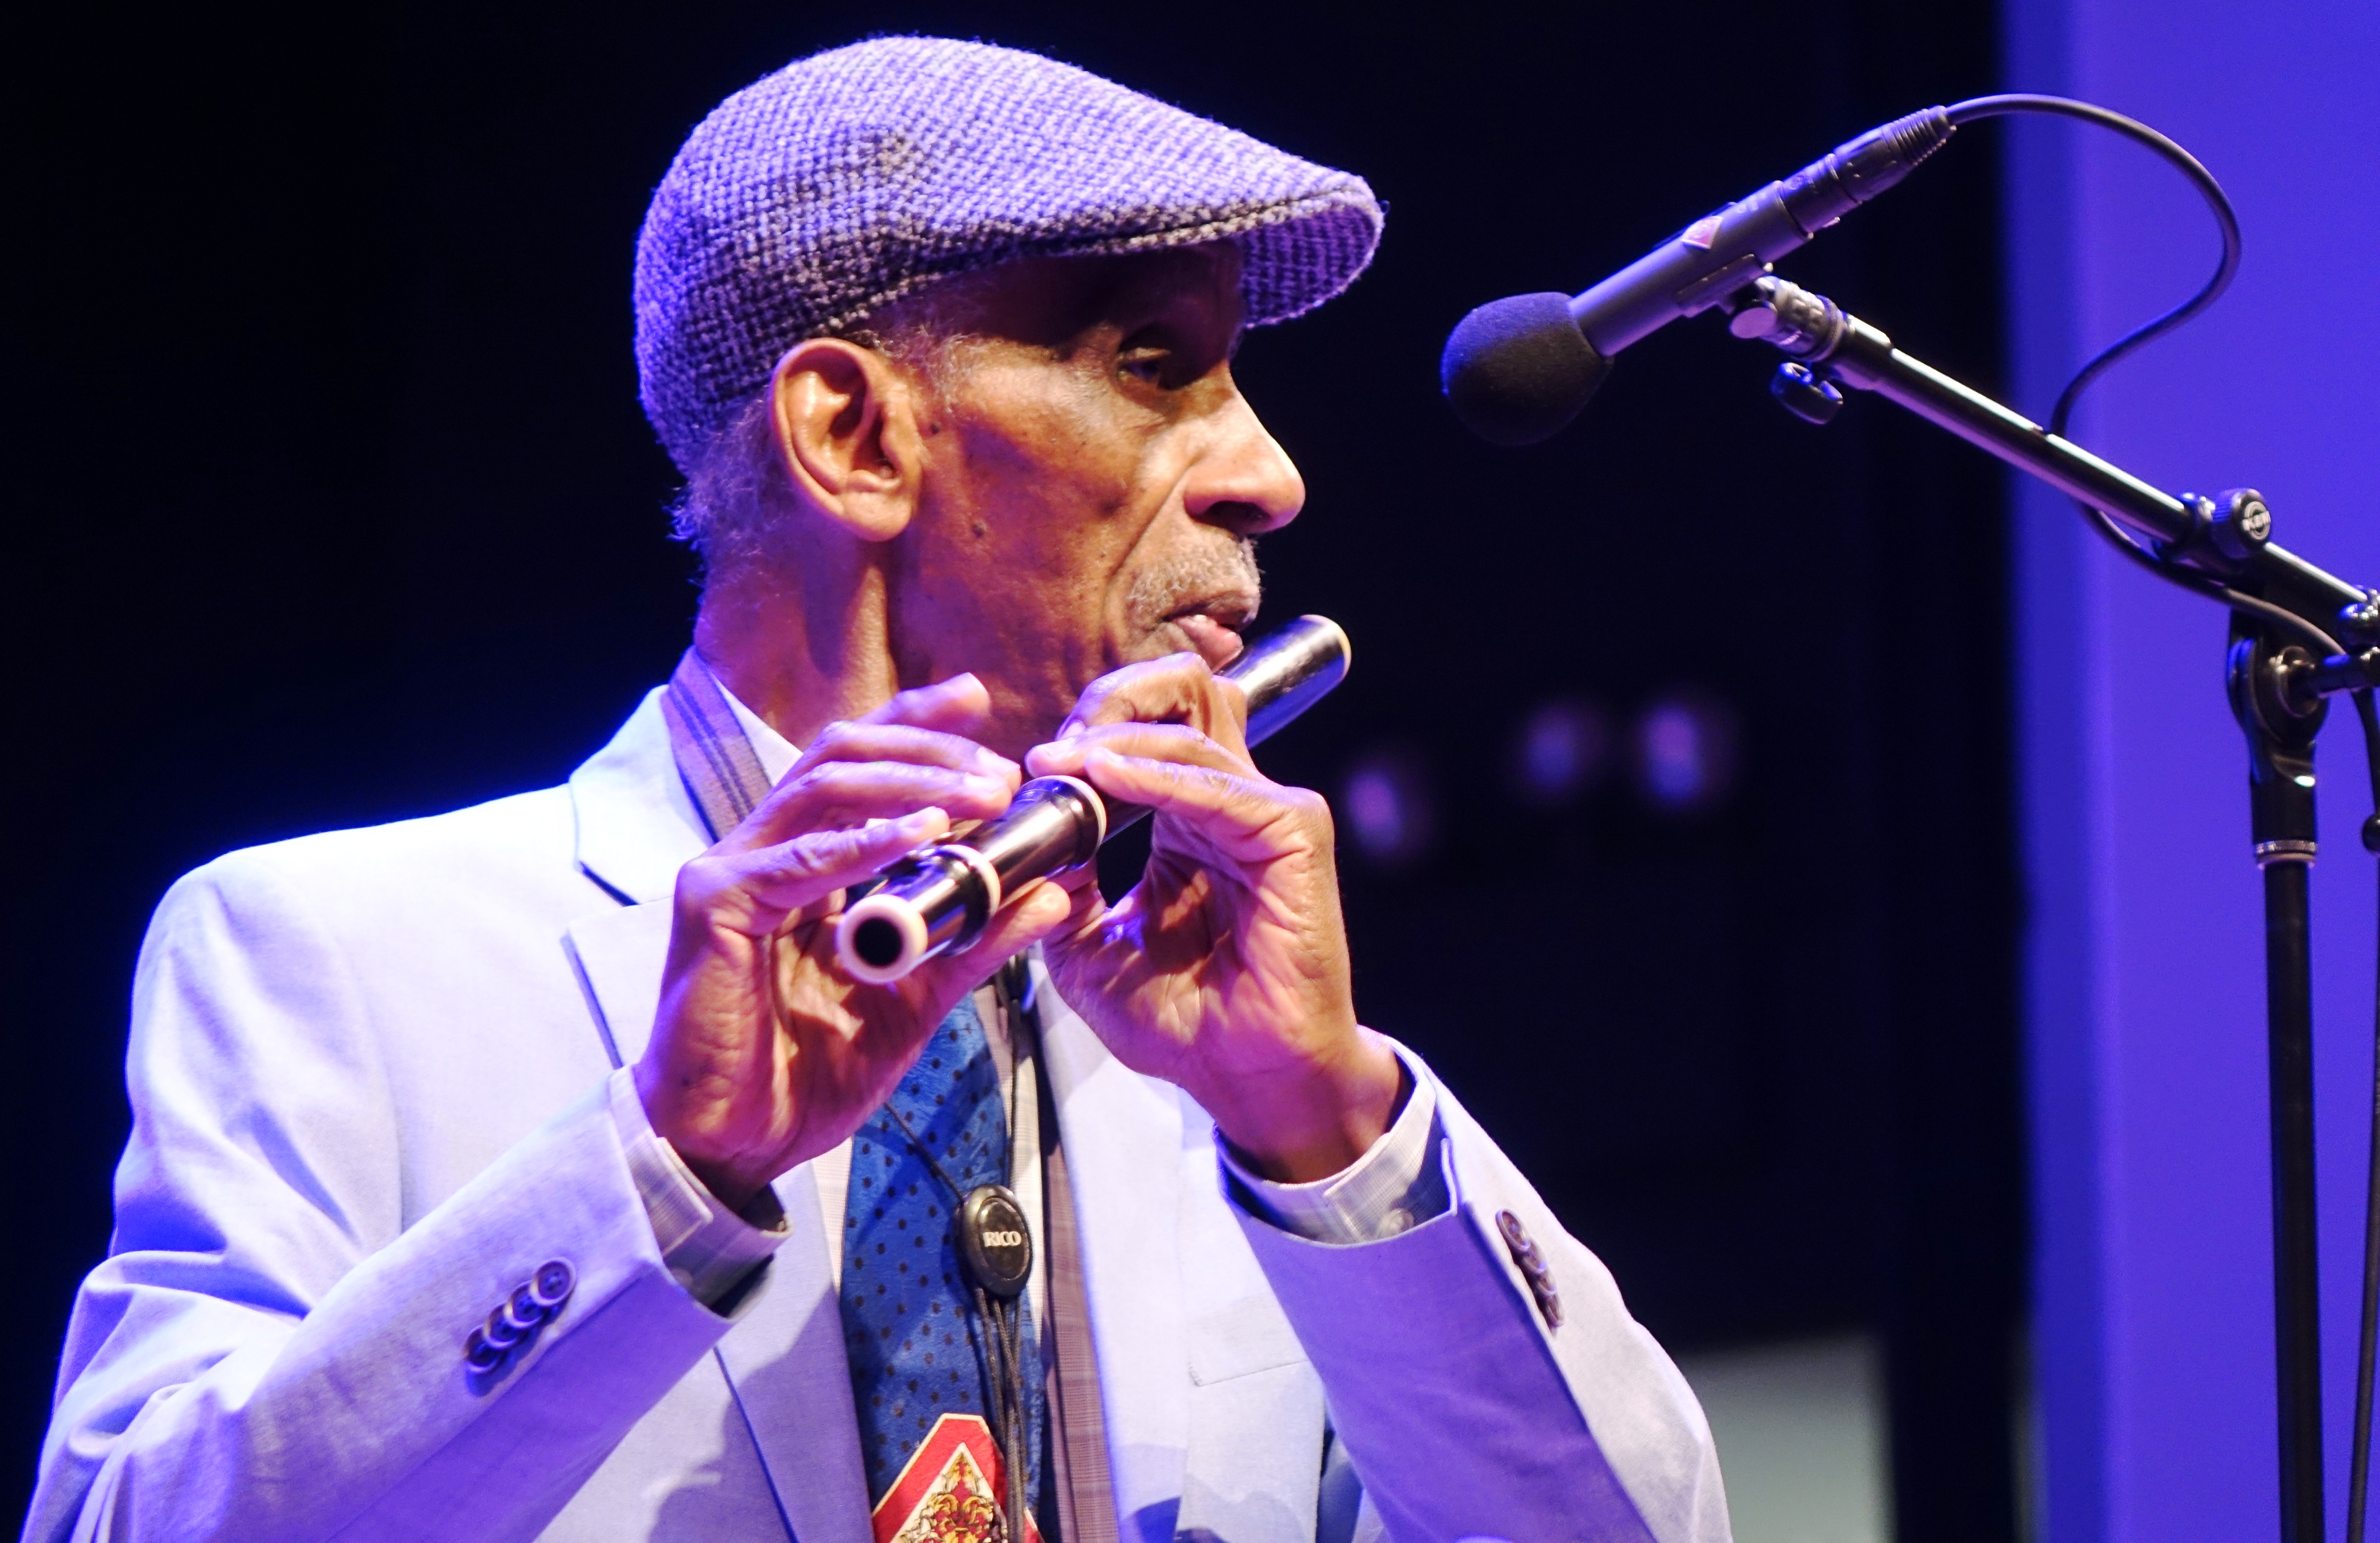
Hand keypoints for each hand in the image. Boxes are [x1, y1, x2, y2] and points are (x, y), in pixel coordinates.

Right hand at [636, 673, 1073, 1210]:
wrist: (735, 1141)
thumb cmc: (806, 1071)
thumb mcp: (918, 998)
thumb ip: (978, 941)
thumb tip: (1055, 893)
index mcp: (809, 863)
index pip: (862, 765)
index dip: (916, 725)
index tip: (980, 701)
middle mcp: (767, 850)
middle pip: (844, 754)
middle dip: (928, 749)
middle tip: (1000, 771)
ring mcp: (734, 870)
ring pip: (825, 787)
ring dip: (910, 784)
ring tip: (980, 796)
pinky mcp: (715, 903)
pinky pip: (799, 859)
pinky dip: (864, 843)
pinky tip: (922, 838)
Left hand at [1026, 653, 1401, 1181]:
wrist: (1246, 1077)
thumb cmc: (1185, 1022)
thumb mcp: (1087, 954)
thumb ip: (1059, 892)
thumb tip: (1021, 840)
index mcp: (1188, 821)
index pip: (1147, 732)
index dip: (1089, 730)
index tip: (1031, 763)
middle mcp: (1229, 803)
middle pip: (1182, 699)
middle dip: (1113, 700)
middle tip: (1055, 741)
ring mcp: (1266, 812)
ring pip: (1192, 729)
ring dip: (1117, 738)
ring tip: (1060, 760)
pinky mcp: (1293, 833)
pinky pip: (1216, 785)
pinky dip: (1156, 777)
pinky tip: (1103, 777)